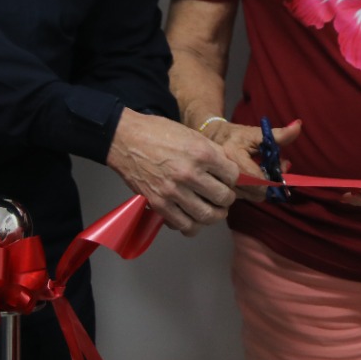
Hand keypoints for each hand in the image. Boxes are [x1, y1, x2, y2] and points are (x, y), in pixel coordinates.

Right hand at [105, 109, 241, 235]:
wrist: (126, 139)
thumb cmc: (158, 133)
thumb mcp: (192, 134)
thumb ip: (212, 152)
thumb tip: (229, 170)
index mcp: (201, 152)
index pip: (233, 175)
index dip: (234, 179)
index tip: (229, 180)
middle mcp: (189, 173)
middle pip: (224, 198)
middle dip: (227, 199)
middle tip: (223, 197)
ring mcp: (173, 191)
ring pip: (207, 216)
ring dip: (214, 215)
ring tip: (213, 211)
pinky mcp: (158, 204)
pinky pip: (184, 225)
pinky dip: (193, 225)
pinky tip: (193, 218)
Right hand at [201, 118, 302, 201]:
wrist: (213, 140)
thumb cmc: (238, 136)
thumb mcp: (257, 133)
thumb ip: (279, 134)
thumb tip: (298, 125)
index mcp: (232, 157)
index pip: (259, 179)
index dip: (275, 177)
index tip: (282, 165)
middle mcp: (224, 174)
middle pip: (257, 192)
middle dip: (270, 183)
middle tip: (274, 168)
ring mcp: (222, 185)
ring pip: (252, 197)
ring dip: (262, 188)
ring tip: (263, 172)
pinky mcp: (222, 192)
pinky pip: (245, 198)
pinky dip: (253, 191)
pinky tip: (253, 180)